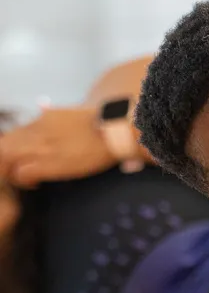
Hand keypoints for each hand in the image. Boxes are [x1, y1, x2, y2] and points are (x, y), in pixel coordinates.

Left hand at [0, 106, 115, 187]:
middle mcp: (37, 130)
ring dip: (11, 170)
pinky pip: (22, 173)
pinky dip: (24, 180)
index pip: (13, 134)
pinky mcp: (49, 162)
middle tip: (15, 171)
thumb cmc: (99, 124)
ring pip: (7, 158)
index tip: (20, 158)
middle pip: (4, 145)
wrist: (114, 131)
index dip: (13, 148)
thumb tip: (42, 108)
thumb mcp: (70, 113)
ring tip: (22, 178)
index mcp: (42, 119)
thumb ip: (52, 114)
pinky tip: (34, 184)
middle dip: (6, 160)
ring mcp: (41, 145)